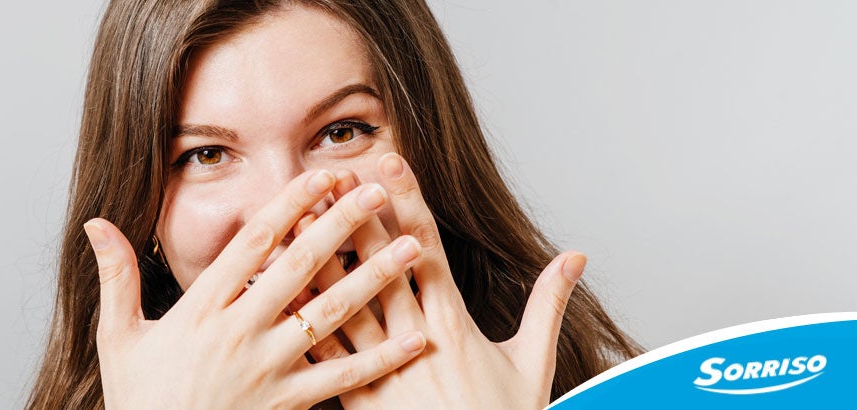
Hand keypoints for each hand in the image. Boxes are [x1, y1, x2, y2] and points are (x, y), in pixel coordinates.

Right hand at [84, 169, 428, 408]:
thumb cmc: (139, 401)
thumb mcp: (117, 338)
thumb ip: (117, 277)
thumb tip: (96, 222)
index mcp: (202, 309)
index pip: (253, 243)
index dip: (289, 204)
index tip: (320, 175)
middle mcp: (239, 333)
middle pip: (300, 266)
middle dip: (342, 225)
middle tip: (377, 191)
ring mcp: (267, 370)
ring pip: (329, 315)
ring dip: (374, 278)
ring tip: (413, 247)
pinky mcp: (286, 406)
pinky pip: (341, 380)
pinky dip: (380, 359)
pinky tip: (414, 337)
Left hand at [307, 155, 586, 408]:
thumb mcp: (533, 364)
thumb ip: (547, 305)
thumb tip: (574, 256)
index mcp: (455, 328)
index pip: (428, 251)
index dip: (409, 204)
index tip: (392, 164)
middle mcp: (416, 344)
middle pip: (381, 269)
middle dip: (358, 219)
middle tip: (336, 176)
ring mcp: (385, 373)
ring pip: (345, 308)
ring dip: (321, 263)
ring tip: (297, 225)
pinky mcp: (361, 403)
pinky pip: (326, 358)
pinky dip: (303, 324)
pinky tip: (281, 297)